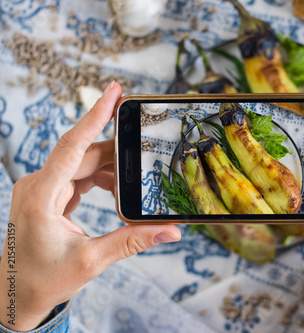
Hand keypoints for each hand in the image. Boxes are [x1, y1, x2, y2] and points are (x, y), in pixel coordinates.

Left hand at [0, 82, 180, 330]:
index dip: (95, 116)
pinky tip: (117, 189)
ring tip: (133, 182)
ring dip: (110, 169)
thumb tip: (169, 231)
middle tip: (146, 149)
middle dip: (117, 152)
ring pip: (82, 163)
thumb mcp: (92, 260)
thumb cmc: (43, 279)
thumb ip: (133, 241)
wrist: (16, 294)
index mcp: (41, 197)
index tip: (115, 93)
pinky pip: (78, 175)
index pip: (72, 146)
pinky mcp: (49, 195)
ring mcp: (42, 188)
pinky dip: (100, 179)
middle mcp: (38, 185)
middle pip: (84, 153)